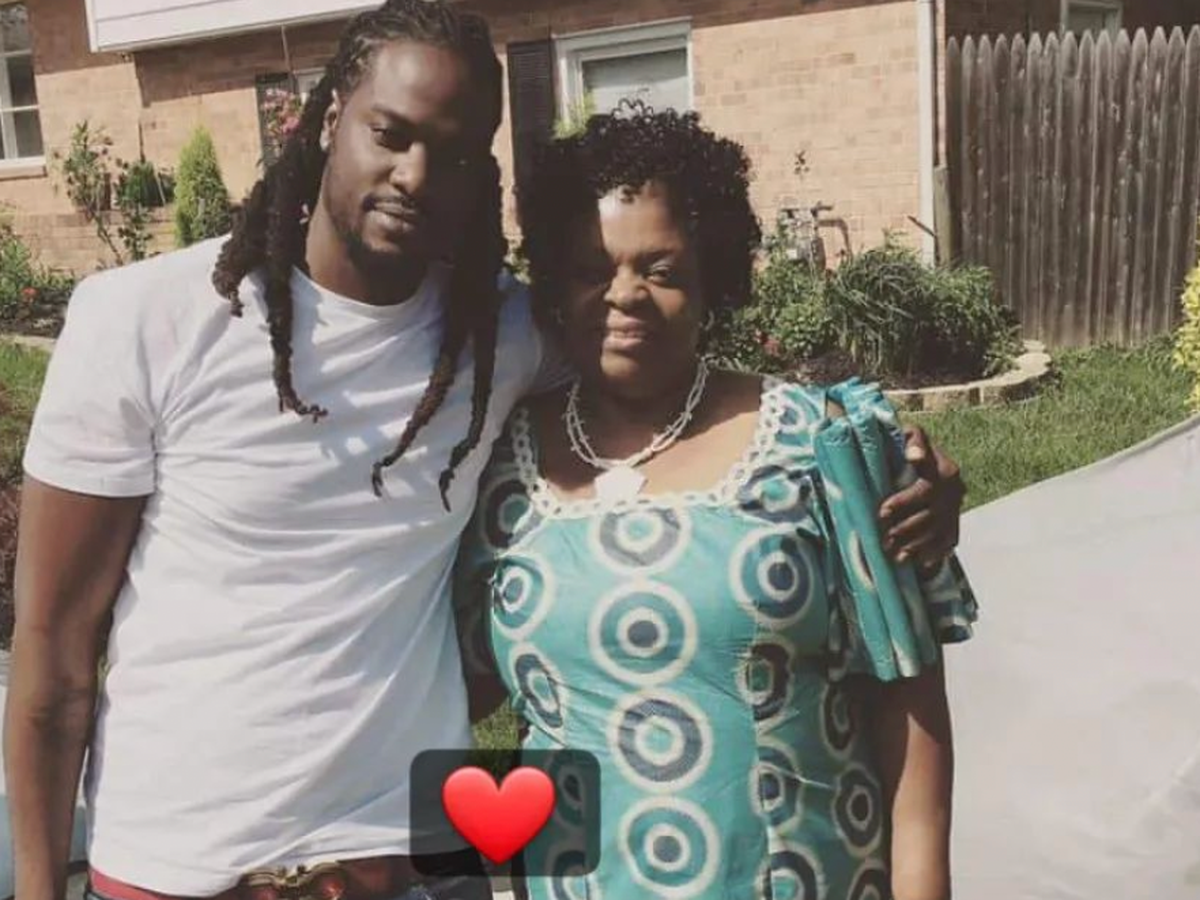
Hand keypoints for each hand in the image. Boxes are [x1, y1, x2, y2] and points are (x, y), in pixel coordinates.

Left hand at [878, 425, 964, 570]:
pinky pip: (947, 543)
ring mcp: (956, 508)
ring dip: (917, 546)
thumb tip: (913, 455)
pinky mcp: (955, 522)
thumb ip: (913, 440)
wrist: (927, 461)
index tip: (882, 512)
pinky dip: (933, 554)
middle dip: (906, 529)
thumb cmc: (909, 447)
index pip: (925, 490)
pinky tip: (917, 562)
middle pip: (931, 516)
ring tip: (895, 555)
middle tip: (884, 540)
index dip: (904, 503)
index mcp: (945, 469)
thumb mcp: (910, 435)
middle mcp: (955, 490)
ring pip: (939, 533)